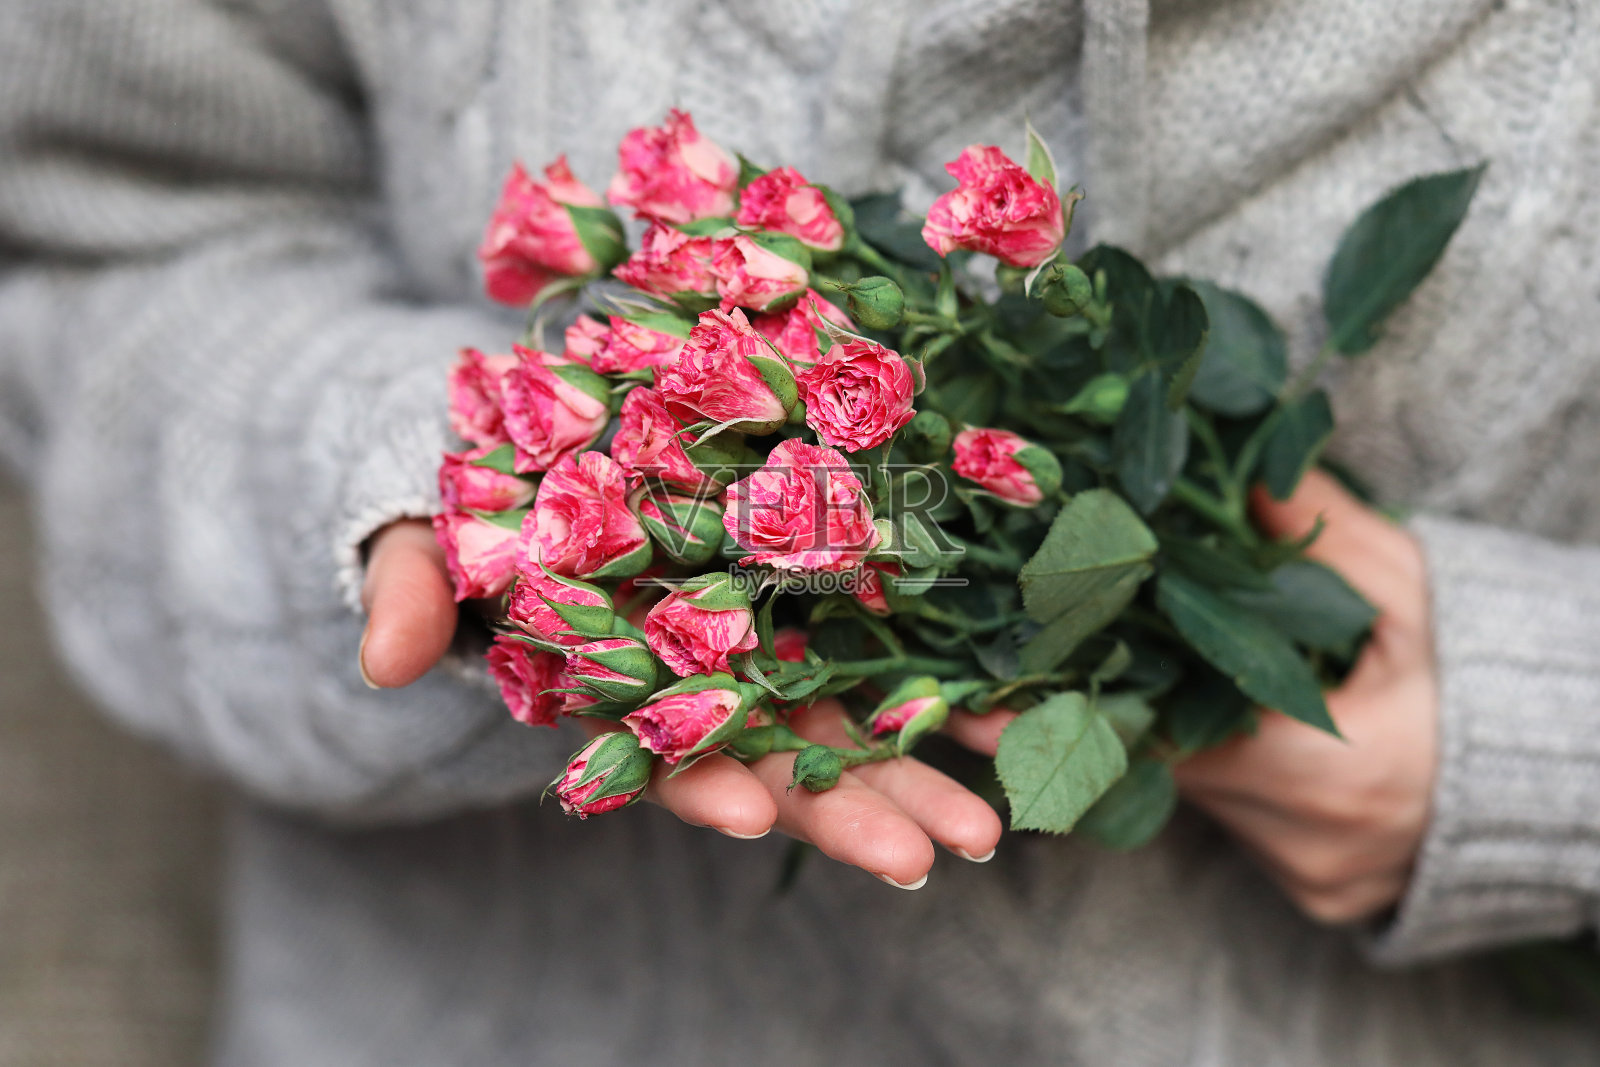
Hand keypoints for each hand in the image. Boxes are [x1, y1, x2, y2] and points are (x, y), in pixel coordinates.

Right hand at [359, 519, 1002, 888]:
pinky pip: (890, 629)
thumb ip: (409, 588)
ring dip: (925, 762)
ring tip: (999, 813)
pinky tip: (1018, 700)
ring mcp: (766, 630)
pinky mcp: (813, 572)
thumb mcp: (425, 529)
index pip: (659, 751)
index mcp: (614, 678)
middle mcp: (701, 671)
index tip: (752, 819)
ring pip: (853, 711)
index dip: (700, 784)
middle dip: (851, 808)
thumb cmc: (474, 494)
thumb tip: (379, 657)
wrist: (536, 429)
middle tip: (931, 855)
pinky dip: (950, 670)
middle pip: (782, 752)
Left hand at [942, 471, 1440, 923]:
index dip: (1067, 715)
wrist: (1565, 783)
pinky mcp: (1314, 887)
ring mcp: (1310, 873)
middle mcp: (1307, 841)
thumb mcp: (1413, 590)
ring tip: (1048, 682)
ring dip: (1136, 741)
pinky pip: (1226, 821)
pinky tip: (1146, 715)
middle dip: (1080, 725)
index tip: (978, 695)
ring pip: (1188, 803)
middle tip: (977, 684)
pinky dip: (1192, 770)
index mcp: (1329, 773)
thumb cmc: (1489, 674)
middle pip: (1161, 781)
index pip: (1164, 748)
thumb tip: (1246, 474)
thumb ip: (1325, 538)